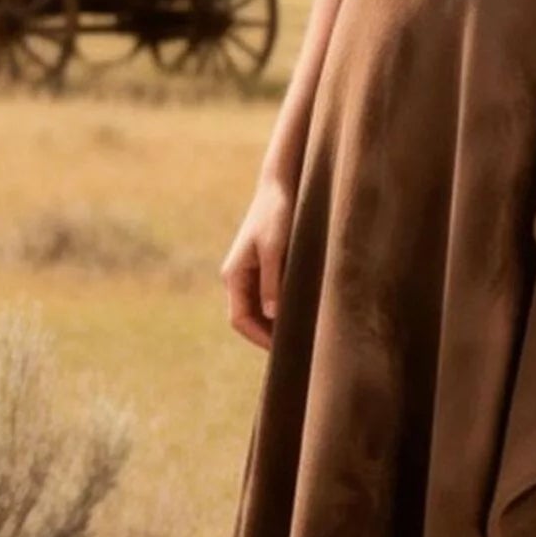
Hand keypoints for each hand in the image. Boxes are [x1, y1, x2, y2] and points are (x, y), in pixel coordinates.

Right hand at [221, 174, 294, 349]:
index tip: (283, 350)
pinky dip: (281, 312)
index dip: (259, 338)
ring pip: (258, 312)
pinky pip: (268, 299)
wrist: (280, 187)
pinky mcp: (264, 269)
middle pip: (248, 320)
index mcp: (234, 275)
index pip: (239, 320)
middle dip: (267, 336)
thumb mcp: (276, 249)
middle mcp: (238, 278)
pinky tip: (301, 316)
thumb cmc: (277, 214)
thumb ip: (272, 282)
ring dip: (275, 325)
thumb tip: (271, 315)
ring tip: (301, 337)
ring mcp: (250, 274)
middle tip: (296, 350)